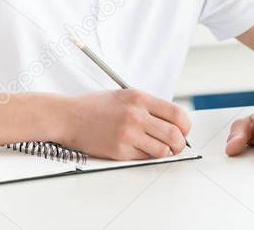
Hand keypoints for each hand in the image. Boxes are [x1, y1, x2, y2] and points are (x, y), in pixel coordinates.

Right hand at [56, 89, 190, 159]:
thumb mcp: (125, 96)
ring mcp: (127, 134)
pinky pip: (144, 158)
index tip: (183, 130)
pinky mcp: (119, 151)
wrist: (68, 117)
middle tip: (177, 145)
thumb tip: (174, 122)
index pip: (177, 114)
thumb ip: (148, 106)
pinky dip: (147, 156)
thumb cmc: (96, 106)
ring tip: (159, 149)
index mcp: (139, 98)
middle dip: (180, 143)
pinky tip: (140, 150)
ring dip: (165, 152)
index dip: (186, 126)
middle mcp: (135, 115)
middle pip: (174, 134)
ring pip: (162, 150)